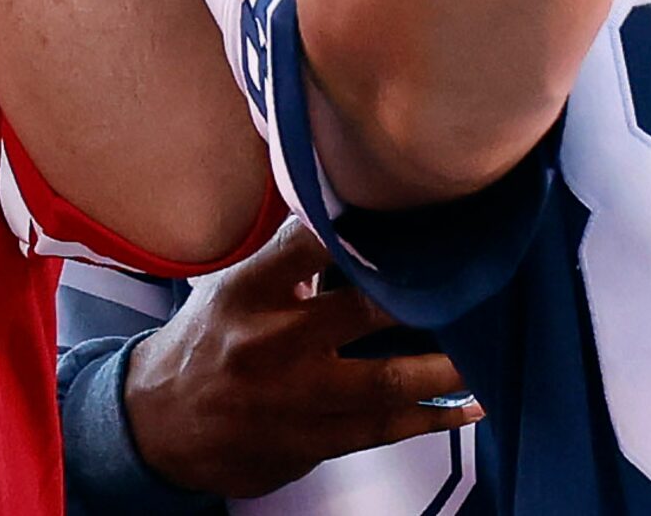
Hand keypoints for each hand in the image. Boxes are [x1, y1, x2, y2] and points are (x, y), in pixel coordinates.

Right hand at [123, 219, 478, 498]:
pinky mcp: (310, 442)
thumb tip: (352, 209)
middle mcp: (274, 340)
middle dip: (425, 296)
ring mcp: (295, 396)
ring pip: (387, 379)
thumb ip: (292, 257)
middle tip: (477, 280)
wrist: (160, 424)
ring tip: (489, 351)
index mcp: (252, 288)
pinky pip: (384, 429)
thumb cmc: (210, 341)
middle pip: (365, 309)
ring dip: (446, 367)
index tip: (418, 215)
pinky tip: (469, 407)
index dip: (365, 227)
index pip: (311, 242)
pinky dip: (431, 417)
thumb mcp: (235, 285)